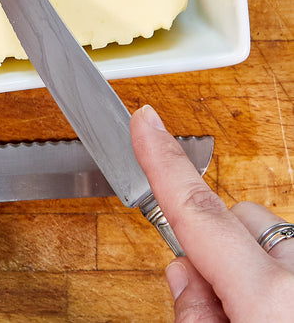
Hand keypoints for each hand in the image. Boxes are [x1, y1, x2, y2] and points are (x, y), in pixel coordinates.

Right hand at [132, 103, 293, 319]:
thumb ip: (193, 314)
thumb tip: (184, 275)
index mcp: (268, 295)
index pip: (196, 211)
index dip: (162, 162)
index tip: (144, 120)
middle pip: (235, 220)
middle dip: (217, 250)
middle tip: (221, 310)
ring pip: (270, 241)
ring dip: (257, 269)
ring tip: (260, 319)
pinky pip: (292, 258)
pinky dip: (283, 282)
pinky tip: (283, 315)